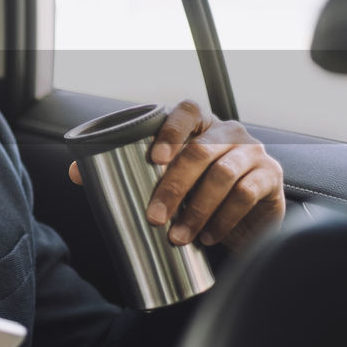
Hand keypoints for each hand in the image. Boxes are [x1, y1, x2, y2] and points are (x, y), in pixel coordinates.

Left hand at [69, 100, 284, 249]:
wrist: (242, 221)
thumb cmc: (195, 194)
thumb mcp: (162, 181)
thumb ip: (121, 171)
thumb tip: (76, 172)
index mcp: (199, 125)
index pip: (187, 110)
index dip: (170, 129)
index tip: (152, 157)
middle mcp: (228, 132)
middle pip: (201, 149)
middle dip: (173, 186)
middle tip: (155, 217)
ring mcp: (254, 152)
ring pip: (224, 173)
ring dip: (198, 209)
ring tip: (178, 236)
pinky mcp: (270, 178)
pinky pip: (247, 194)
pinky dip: (225, 218)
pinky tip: (208, 237)